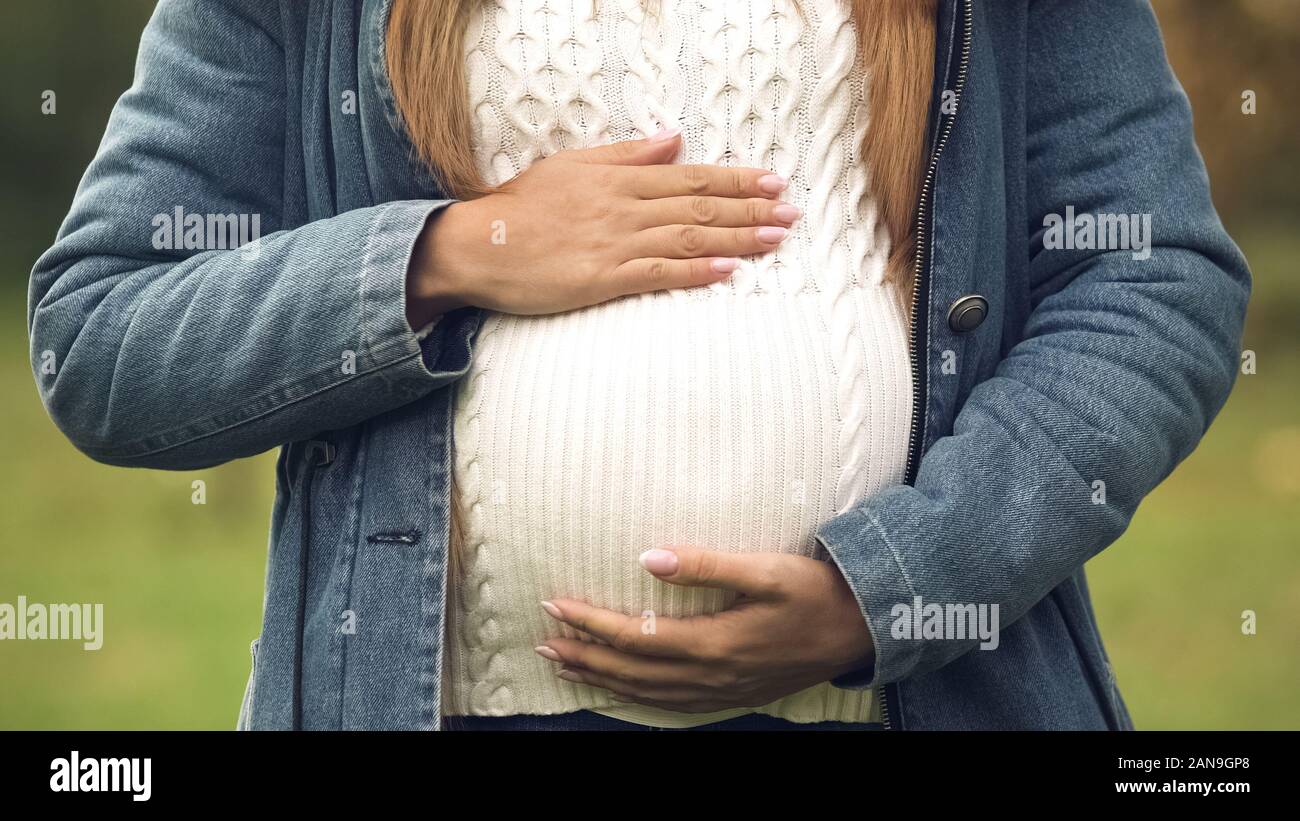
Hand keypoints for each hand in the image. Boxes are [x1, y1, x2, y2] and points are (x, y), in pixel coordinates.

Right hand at [406, 129, 798, 325]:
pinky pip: (658, 274)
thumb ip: (625, 155)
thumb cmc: (520, 207)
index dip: (735, 180)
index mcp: (619, 180)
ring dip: (737, 239)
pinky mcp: (603, 279)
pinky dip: (696, 272)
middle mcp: (624, 208)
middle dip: (750, 209)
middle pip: (699, 206)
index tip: (773, 181)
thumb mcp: (572, 166)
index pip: (690, 177)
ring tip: (776, 239)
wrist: (478, 245)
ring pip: (688, 238)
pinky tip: (728, 272)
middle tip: (792, 212)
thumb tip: (672, 139)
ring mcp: (615, 244)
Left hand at [535, 546, 875, 712]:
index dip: (591, 622)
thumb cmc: (815, 592)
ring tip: (566, 666)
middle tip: (543, 641)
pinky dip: (638, 699)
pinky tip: (623, 691)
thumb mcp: (766, 569)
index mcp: (715, 642)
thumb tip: (647, 558)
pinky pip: (672, 706)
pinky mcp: (732, 694)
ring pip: (647, 693)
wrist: (862, 629)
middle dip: (584, 655)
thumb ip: (706, 565)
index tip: (555, 605)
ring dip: (603, 679)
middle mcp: (711, 674)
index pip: (635, 635)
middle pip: (632, 670)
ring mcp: (722, 690)